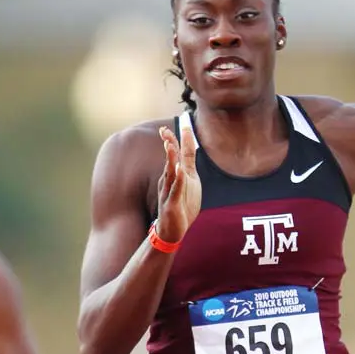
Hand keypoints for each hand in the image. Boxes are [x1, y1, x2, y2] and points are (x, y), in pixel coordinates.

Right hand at [154, 124, 200, 244]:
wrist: (172, 231)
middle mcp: (171, 180)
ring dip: (170, 159)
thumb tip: (189, 149)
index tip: (184, 122)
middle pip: (170, 159)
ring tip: (170, 145)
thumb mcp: (188, 183)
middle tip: (165, 130)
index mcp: (177, 174)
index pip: (180, 153)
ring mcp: (170, 192)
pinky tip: (180, 170)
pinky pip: (175, 191)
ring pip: (170, 173)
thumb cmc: (181, 206)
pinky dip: (178, 180)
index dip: (182, 138)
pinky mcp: (172, 204)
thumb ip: (188, 166)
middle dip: (169, 144)